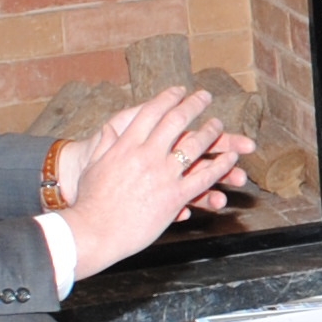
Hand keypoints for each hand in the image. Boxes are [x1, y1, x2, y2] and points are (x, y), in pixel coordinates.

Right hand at [62, 86, 252, 276]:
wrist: (93, 230)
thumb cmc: (89, 202)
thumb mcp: (93, 166)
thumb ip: (105, 145)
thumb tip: (109, 129)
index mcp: (126, 145)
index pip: (152, 112)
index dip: (168, 98)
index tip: (180, 91)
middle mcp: (147, 155)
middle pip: (176, 122)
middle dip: (193, 105)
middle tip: (205, 97)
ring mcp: (163, 175)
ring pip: (195, 146)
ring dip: (211, 132)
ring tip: (219, 124)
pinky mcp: (174, 197)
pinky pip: (204, 178)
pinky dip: (220, 166)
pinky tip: (232, 159)